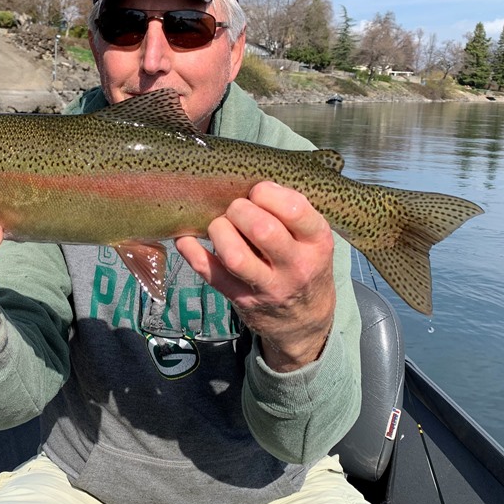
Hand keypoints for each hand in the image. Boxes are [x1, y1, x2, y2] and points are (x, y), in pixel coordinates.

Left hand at [176, 181, 335, 370]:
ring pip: (235, 255)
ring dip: (219, 231)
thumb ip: (290, 212)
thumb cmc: (304, 265)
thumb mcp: (312, 239)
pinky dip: (191, 252)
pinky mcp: (241, 300)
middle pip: (262, 229)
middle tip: (236, 209)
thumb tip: (246, 181)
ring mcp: (268, 287)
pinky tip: (186, 238)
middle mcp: (296, 267)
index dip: (267, 193)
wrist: (304, 321)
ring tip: (220, 225)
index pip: (294, 209)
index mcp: (317, 243)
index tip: (258, 192)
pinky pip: (210, 273)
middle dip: (239, 209)